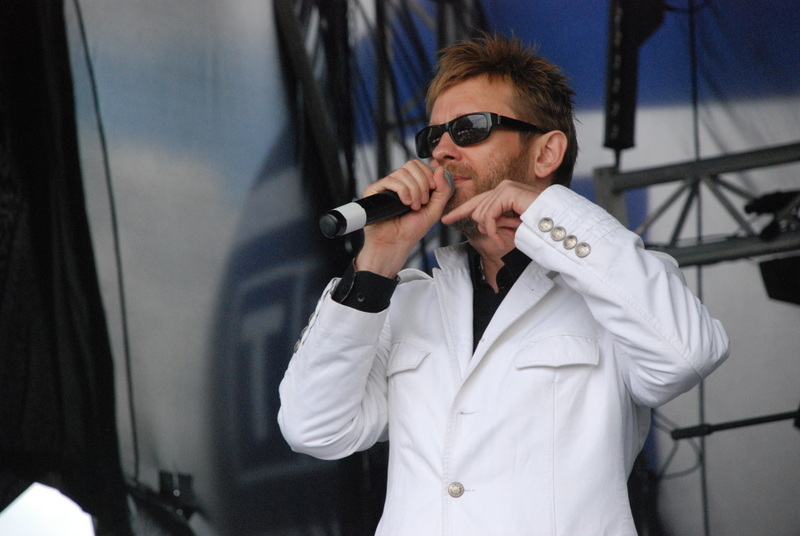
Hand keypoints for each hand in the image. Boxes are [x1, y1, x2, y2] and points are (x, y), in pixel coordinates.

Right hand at [356, 160, 452, 276]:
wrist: (396, 244)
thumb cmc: (411, 230)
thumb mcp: (435, 209)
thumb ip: (443, 189)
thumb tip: (440, 168)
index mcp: (411, 184)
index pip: (419, 165)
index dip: (428, 175)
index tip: (432, 191)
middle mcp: (398, 183)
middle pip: (411, 165)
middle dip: (422, 183)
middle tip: (423, 201)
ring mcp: (386, 186)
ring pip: (402, 173)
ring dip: (413, 190)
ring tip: (413, 206)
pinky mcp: (374, 191)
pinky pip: (390, 180)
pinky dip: (403, 191)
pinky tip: (405, 204)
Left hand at [441, 180, 542, 248]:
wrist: (556, 225)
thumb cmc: (538, 226)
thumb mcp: (511, 224)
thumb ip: (496, 221)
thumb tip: (480, 224)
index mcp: (503, 193)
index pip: (476, 202)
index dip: (459, 211)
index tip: (445, 219)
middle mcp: (503, 187)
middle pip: (476, 210)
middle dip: (487, 228)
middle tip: (503, 236)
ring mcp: (505, 188)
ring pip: (481, 215)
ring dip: (494, 230)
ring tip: (510, 233)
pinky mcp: (507, 193)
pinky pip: (488, 216)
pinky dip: (493, 231)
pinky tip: (502, 238)